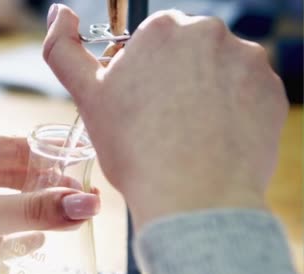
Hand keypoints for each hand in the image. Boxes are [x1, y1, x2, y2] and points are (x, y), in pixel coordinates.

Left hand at [0, 136, 99, 273]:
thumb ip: (29, 211)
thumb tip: (82, 204)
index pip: (6, 148)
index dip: (43, 158)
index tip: (75, 171)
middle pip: (4, 177)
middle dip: (40, 188)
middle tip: (78, 199)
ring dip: (27, 212)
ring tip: (64, 219)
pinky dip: (8, 237)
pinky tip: (33, 242)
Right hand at [43, 6, 287, 228]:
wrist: (192, 198)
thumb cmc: (135, 150)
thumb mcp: (87, 97)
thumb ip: (62, 50)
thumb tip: (57, 13)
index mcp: (161, 30)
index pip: (150, 43)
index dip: (141, 75)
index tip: (139, 106)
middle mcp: (209, 33)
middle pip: (186, 52)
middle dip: (175, 78)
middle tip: (162, 122)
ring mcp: (247, 60)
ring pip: (218, 70)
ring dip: (205, 92)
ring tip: (190, 133)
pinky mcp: (272, 89)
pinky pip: (247, 92)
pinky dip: (233, 109)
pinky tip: (215, 137)